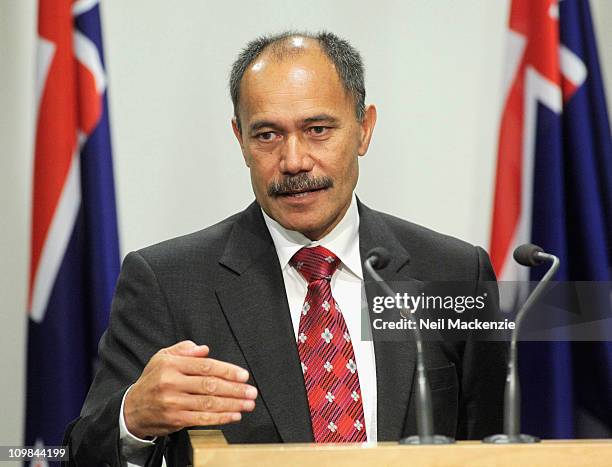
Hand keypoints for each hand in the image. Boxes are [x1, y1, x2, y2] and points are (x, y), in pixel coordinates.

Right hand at [124, 340, 257, 438]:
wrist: (132, 409)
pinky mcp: (175, 419)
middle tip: (251, 391)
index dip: (227, 371)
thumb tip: (204, 349)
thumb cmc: (152, 380)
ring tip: (248, 404)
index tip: (243, 375)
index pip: (205, 366)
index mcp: (171, 365)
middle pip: (210, 385)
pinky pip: (202, 419)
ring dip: (232, 404)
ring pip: (209, 403)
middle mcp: (172, 383)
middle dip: (234, 389)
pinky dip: (221, 417)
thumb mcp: (162, 358)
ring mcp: (174, 403)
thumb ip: (184, 350)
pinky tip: (234, 415)